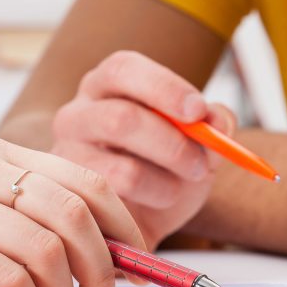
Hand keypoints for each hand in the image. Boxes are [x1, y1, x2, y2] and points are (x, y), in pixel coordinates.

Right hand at [51, 51, 236, 248]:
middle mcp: (79, 114)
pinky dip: (153, 199)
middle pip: (120, 118)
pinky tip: (159, 200)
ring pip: (122, 168)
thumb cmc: (167, 168)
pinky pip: (119, 203)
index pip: (124, 69)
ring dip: (167, 181)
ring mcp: (68, 156)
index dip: (163, 88)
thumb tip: (218, 119)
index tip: (197, 111)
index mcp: (109, 85)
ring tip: (182, 186)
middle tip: (202, 163)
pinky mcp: (73, 196)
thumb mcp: (199, 143)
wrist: (144, 217)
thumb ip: (214, 125)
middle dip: (172, 144)